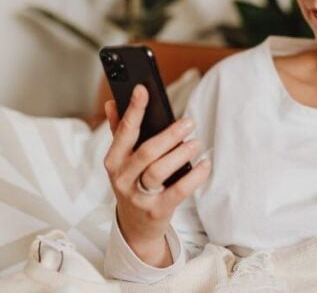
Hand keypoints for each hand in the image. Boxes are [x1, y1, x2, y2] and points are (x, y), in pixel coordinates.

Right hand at [102, 84, 210, 264]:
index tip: (143, 89)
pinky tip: (205, 164)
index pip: (124, 131)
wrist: (135, 226)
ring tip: (196, 142)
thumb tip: (112, 102)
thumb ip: (119, 131)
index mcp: (113, 161)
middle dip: (169, 134)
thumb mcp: (122, 160)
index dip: (134, 110)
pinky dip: (194, 177)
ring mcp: (138, 196)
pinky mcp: (157, 211)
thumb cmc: (132, 183)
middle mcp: (122, 178)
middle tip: (189, 122)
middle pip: (146, 152)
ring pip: (159, 171)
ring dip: (180, 154)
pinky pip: (178, 191)